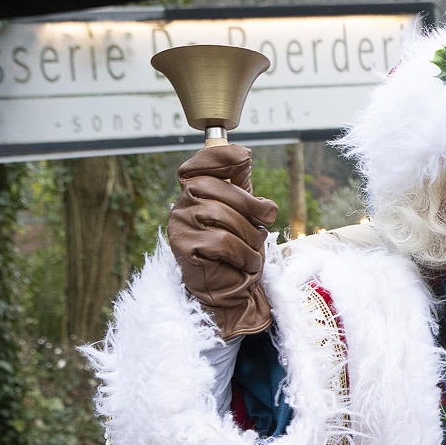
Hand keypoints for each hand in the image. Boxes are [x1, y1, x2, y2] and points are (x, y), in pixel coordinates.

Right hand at [167, 144, 278, 339]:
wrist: (234, 292)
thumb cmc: (239, 251)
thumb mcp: (245, 214)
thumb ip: (241, 186)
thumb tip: (243, 153)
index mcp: (196, 195)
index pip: (197, 166)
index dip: (219, 157)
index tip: (246, 156)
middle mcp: (182, 206)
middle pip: (214, 188)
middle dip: (249, 204)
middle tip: (266, 219)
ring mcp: (179, 226)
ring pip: (221, 216)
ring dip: (249, 236)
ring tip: (253, 251)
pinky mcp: (183, 248)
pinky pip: (221, 241)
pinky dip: (242, 253)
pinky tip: (244, 263)